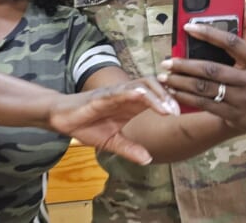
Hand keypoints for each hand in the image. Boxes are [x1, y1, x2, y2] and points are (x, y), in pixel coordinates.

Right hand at [48, 77, 178, 164]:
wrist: (61, 119)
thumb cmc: (86, 125)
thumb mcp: (112, 142)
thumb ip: (130, 149)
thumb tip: (148, 159)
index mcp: (131, 105)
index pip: (157, 97)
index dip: (171, 102)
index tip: (183, 116)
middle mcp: (126, 95)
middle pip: (154, 86)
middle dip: (168, 97)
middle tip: (178, 113)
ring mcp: (115, 93)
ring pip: (141, 85)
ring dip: (156, 95)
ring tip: (167, 109)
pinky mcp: (102, 96)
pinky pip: (120, 91)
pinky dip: (133, 92)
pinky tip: (143, 96)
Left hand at [158, 0, 245, 131]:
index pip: (232, 42)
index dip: (209, 33)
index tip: (186, 27)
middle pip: (213, 69)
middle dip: (186, 65)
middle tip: (166, 62)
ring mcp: (243, 100)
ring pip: (205, 88)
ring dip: (181, 82)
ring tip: (164, 76)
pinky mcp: (231, 114)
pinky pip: (203, 104)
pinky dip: (184, 97)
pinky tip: (172, 90)